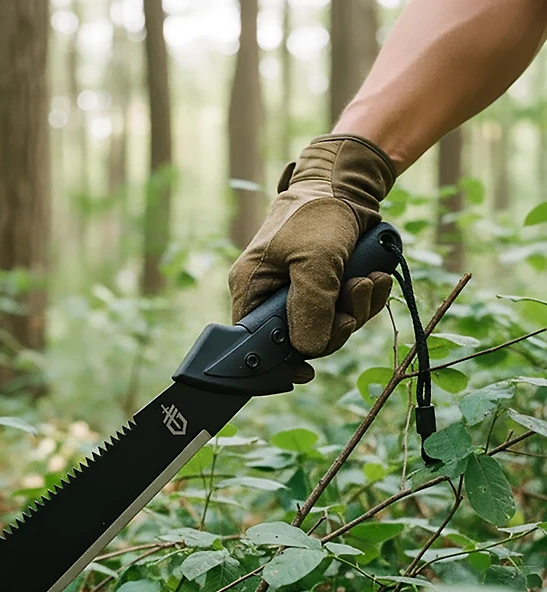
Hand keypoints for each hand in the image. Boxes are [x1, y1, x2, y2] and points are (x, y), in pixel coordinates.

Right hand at [228, 135, 395, 381]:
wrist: (347, 182)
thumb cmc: (320, 214)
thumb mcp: (315, 261)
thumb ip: (309, 307)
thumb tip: (308, 350)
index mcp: (253, 288)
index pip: (255, 341)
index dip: (279, 360)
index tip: (305, 372)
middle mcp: (272, 294)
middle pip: (299, 338)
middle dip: (333, 328)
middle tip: (352, 310)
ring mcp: (300, 291)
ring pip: (328, 326)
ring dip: (357, 309)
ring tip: (370, 281)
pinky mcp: (326, 285)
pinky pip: (346, 309)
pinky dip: (365, 299)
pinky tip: (376, 277)